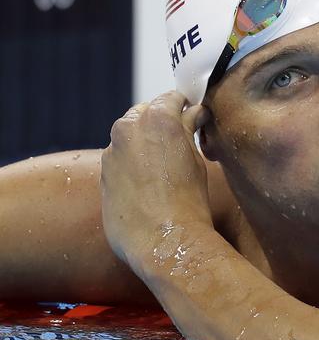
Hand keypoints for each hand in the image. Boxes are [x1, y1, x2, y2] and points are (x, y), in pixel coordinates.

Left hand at [101, 91, 212, 265]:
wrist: (163, 241)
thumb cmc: (188, 200)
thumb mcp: (196, 158)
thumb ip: (189, 128)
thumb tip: (192, 113)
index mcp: (156, 118)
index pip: (171, 98)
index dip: (185, 106)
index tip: (193, 115)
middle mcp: (127, 129)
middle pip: (145, 113)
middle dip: (161, 122)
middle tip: (181, 141)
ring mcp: (111, 152)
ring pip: (130, 137)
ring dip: (145, 143)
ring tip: (165, 167)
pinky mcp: (102, 175)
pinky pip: (120, 160)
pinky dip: (133, 164)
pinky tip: (150, 184)